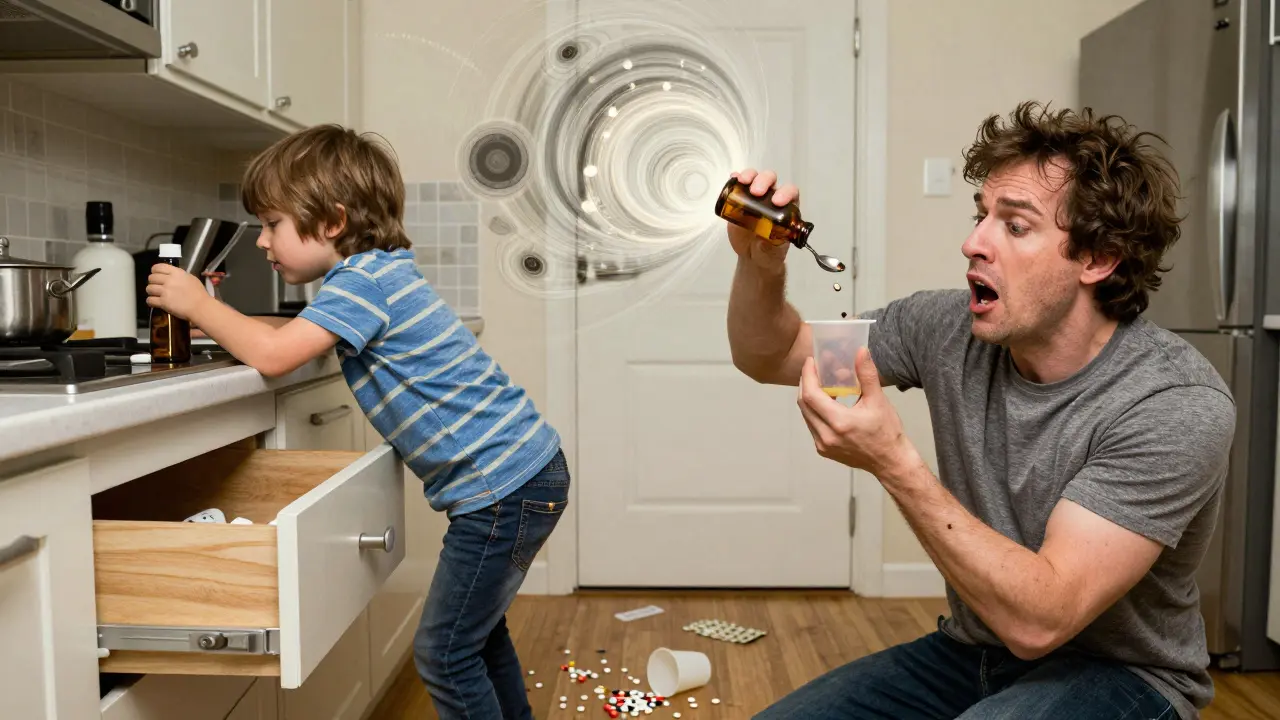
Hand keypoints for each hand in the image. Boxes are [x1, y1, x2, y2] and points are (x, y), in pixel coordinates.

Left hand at [146, 263, 208, 320]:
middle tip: (157, 287)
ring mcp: (165, 291)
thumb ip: (179, 275)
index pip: (158, 267)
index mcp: (176, 273)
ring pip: (148, 288)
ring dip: (151, 292)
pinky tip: (155, 302)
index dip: (155, 271)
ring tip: (156, 295)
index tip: (157, 275)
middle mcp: (169, 280)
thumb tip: (170, 276)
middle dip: (153, 282)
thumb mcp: (190, 278)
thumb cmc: (199, 293)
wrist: (201, 307)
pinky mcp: (163, 302)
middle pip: (151, 278)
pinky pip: (149, 300)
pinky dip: (151, 301)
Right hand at [726, 168, 794, 274]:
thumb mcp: (772, 252)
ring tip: (743, 182)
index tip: (777, 202)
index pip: (790, 193)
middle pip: (771, 181)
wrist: (753, 255)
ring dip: (750, 176)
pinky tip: (733, 179)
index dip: (785, 193)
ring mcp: (756, 198)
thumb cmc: (768, 251)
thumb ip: (770, 246)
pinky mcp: (741, 200)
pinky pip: (739, 185)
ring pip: (756, 178)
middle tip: (756, 192)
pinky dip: (736, 179)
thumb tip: (764, 241)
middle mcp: (772, 198)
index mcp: (786, 208)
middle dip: (764, 182)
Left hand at [796, 347, 916, 478]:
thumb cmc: (887, 432)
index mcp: (839, 423)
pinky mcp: (823, 450)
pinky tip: (826, 402)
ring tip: (820, 383)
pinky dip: (814, 411)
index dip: (807, 376)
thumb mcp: (878, 400)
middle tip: (814, 369)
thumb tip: (861, 351)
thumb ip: (867, 374)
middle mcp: (826, 436)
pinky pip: (812, 425)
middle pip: (803, 404)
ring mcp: (822, 445)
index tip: (811, 362)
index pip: (811, 395)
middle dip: (806, 383)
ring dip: (809, 397)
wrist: (891, 462)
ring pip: (806, 415)